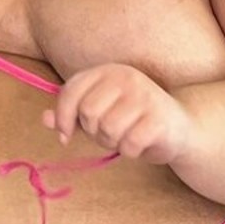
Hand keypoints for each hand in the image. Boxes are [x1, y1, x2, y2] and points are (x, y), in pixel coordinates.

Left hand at [43, 64, 193, 163]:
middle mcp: (126, 77)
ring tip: (126, 136)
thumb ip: (72, 114)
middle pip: (88, 113)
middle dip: (94, 132)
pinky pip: (128, 145)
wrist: (179, 129)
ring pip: (108, 130)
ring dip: (113, 143)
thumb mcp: (100, 112)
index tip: (65, 135)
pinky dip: (130, 151)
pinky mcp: (158, 119)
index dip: (63, 118)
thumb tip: (45, 119)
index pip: (71, 92)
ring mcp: (144, 96)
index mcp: (108, 71)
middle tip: (110, 133)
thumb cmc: (133, 120)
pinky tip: (141, 143)